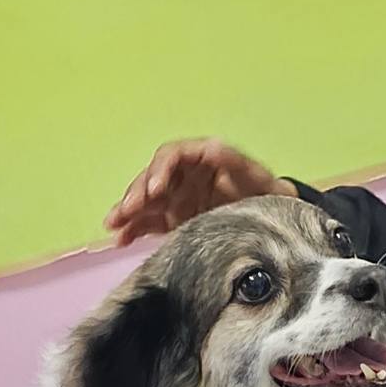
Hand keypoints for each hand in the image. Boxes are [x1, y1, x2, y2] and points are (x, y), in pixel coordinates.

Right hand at [105, 139, 295, 246]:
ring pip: (145, 200)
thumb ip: (234, 161)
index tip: (155, 190)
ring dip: (127, 211)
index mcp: (199, 157)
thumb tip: (213, 146)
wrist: (272, 217)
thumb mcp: (256, 176)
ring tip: (113, 226)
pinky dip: (134, 230)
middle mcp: (183, 175)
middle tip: (126, 211)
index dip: (158, 171)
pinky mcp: (174, 218)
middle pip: (152, 178)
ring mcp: (176, 197)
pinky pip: (149, 222)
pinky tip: (121, 240)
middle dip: (137, 194)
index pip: (170, 157)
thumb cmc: (265, 192)